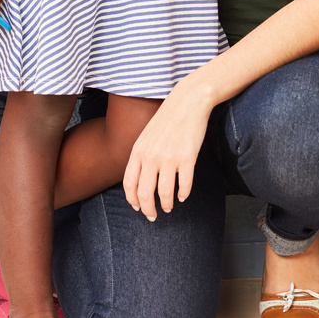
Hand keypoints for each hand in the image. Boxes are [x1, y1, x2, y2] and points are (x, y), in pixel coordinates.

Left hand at [123, 78, 213, 219]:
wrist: (188, 101)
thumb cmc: (167, 118)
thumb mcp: (146, 135)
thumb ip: (141, 156)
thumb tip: (139, 181)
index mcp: (138, 151)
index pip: (129, 184)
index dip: (133, 201)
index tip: (138, 208)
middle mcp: (151, 156)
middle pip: (145, 193)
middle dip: (147, 209)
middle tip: (152, 216)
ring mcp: (170, 157)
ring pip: (164, 193)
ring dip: (165, 205)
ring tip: (168, 207)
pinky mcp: (188, 157)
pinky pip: (184, 185)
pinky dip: (183, 195)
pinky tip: (182, 196)